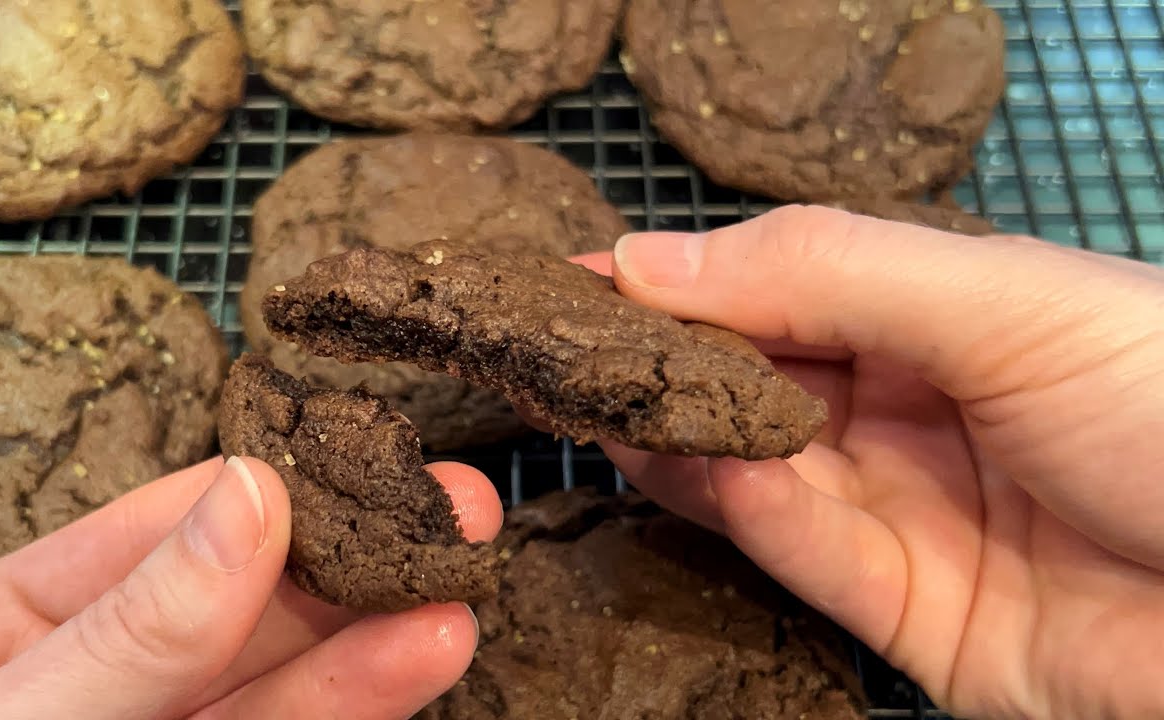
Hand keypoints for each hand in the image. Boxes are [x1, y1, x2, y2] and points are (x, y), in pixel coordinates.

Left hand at [0, 456, 501, 719]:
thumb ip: (124, 629)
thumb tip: (247, 499)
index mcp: (0, 637)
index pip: (149, 538)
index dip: (263, 493)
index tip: (358, 466)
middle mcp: (89, 693)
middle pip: (236, 609)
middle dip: (348, 559)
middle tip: (449, 512)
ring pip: (273, 691)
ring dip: (371, 643)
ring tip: (453, 602)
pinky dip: (352, 708)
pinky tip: (411, 665)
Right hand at [576, 206, 1163, 718]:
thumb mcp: (1002, 302)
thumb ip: (825, 271)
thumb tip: (652, 255)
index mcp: (946, 315)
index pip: (786, 288)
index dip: (688, 282)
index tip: (585, 281)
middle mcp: (918, 412)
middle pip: (763, 384)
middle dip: (667, 366)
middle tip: (564, 353)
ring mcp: (913, 516)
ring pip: (765, 473)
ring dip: (687, 439)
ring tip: (604, 406)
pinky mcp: (915, 618)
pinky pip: (810, 557)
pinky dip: (748, 512)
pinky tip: (693, 468)